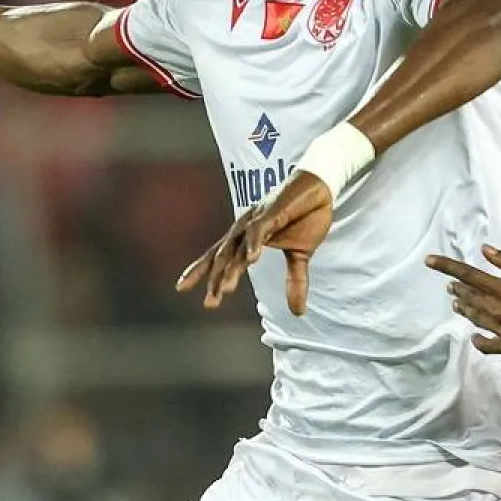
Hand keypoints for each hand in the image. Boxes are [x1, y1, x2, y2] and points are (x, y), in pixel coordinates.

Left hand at [176, 170, 332, 313]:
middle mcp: (245, 228)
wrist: (320, 187)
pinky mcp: (272, 211)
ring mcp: (256, 219)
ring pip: (237, 246)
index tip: (181, 287)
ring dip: (231, 268)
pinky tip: (252, 259)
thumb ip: (295, 282)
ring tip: (225, 288)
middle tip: (210, 303)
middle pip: (223, 256)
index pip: (218, 257)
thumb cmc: (305, 216)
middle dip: (214, 280)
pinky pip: (259, 229)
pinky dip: (253, 243)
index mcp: (246, 237)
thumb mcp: (300, 255)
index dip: (199, 272)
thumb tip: (297, 313)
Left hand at [425, 245, 500, 359]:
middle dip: (458, 289)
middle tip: (449, 284)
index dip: (447, 267)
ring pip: (476, 319)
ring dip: (465, 309)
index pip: (469, 276)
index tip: (429, 261)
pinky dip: (479, 339)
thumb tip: (485, 251)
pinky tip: (475, 336)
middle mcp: (499, 312)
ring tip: (457, 302)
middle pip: (470, 298)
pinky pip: (488, 345)